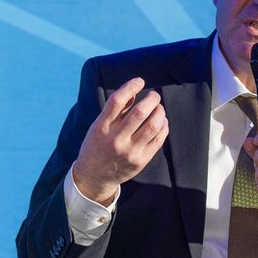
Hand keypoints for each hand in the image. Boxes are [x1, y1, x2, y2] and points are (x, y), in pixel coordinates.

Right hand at [73, 77, 168, 204]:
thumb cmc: (97, 145)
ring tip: (159, 108)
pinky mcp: (141, 161)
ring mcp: (129, 152)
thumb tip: (134, 91)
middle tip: (154, 96)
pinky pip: (158, 139)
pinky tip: (162, 121)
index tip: (140, 81)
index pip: (117, 101)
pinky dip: (163, 126)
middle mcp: (115, 140)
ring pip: (153, 126)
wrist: (94, 176)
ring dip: (160, 112)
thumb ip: (115, 110)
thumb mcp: (98, 126)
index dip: (131, 87)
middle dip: (152, 99)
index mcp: (101, 128)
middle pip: (139, 112)